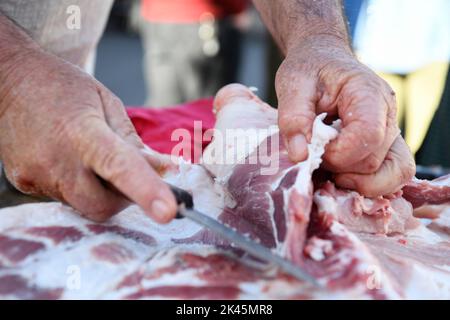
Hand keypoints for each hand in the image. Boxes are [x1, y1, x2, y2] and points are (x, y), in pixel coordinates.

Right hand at [0, 50, 176, 221]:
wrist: (9, 81)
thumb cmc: (64, 87)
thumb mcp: (107, 103)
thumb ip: (133, 141)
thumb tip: (163, 169)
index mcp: (82, 132)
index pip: (119, 167)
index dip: (146, 191)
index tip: (169, 212)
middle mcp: (56, 160)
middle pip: (102, 206)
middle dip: (123, 199)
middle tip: (125, 174)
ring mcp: (36, 175)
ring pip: (83, 205)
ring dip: (100, 192)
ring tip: (91, 159)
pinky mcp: (24, 183)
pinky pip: (64, 199)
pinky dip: (78, 187)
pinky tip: (70, 161)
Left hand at [276, 36, 415, 196]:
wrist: (323, 60)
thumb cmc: (309, 69)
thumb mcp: (293, 85)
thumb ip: (293, 118)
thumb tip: (300, 156)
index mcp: (368, 93)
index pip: (367, 136)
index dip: (338, 154)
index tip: (313, 149)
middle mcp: (388, 114)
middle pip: (375, 160)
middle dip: (340, 168)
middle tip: (314, 155)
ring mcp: (391, 131)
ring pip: (391, 173)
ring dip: (358, 182)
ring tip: (330, 169)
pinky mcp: (386, 145)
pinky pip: (393, 173)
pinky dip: (369, 183)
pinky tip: (342, 175)